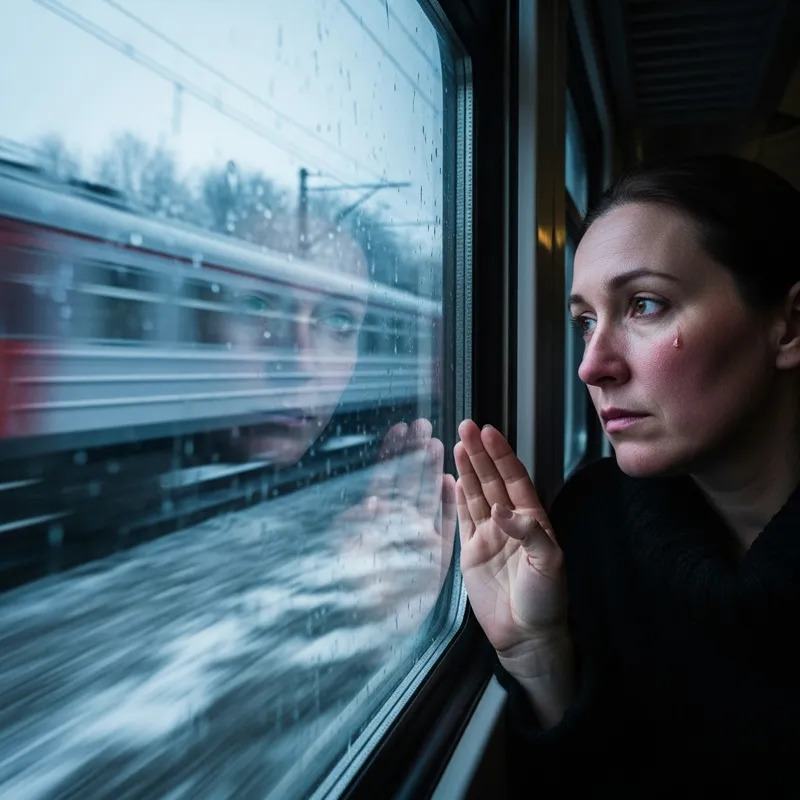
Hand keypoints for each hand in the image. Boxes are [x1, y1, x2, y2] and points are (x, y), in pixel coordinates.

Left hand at [336, 419, 456, 632]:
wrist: (380, 630)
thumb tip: (372, 500)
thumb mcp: (352, 558)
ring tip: (437, 443)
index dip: (392, 455)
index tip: (398, 429)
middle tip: (422, 424)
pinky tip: (451, 483)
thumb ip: (360, 528)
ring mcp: (420, 537)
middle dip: (414, 452)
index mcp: (378, 522)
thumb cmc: (360, 594)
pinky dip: (448, 504)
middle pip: (409, 481)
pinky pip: (445, 524)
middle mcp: (400, 525)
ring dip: (432, 469)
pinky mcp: (437, 555)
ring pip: (427, 496)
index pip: (386, 479)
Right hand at [454, 419, 566, 656]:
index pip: (513, 478)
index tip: (489, 432)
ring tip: (457, 443)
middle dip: (479, 453)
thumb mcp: (550, 563)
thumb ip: (528, 532)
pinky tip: (452, 478)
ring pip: (475, 494)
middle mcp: (509, 522)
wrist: (527, 636)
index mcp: (532, 520)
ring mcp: (488, 536)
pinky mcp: (471, 552)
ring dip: (467, 469)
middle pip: (491, 480)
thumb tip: (500, 510)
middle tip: (466, 427)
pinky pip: (461, 518)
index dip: (501, 455)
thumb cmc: (546, 600)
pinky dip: (456, 497)